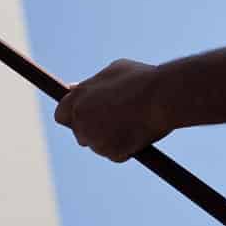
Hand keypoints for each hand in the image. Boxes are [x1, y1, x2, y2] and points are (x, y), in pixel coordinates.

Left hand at [52, 58, 171, 161]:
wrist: (163, 97)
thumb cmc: (141, 79)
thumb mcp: (112, 71)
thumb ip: (91, 84)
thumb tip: (73, 88)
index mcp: (77, 99)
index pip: (61, 115)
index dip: (74, 116)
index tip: (87, 115)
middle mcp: (81, 121)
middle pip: (80, 134)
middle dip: (93, 130)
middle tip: (115, 120)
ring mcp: (96, 139)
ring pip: (99, 145)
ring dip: (110, 139)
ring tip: (133, 122)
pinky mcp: (112, 153)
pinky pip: (116, 155)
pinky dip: (125, 149)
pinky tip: (139, 133)